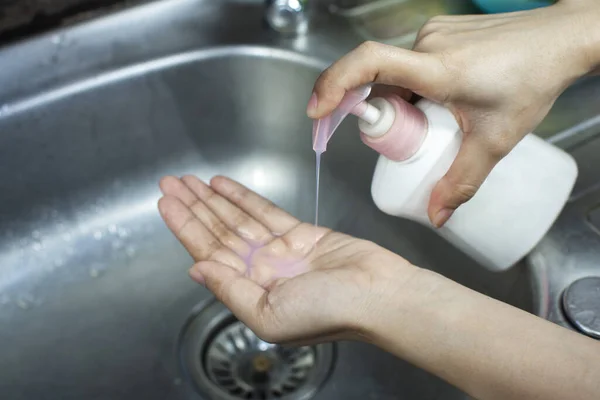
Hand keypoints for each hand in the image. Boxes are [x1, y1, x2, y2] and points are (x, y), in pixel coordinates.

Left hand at [157, 175, 417, 343]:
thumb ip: (230, 290)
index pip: (207, 254)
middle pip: (218, 233)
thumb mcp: (267, 313)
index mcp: (248, 292)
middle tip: (169, 183)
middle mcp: (259, 270)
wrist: (378, 295)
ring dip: (212, 199)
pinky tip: (223, 185)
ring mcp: (280, 250)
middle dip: (193, 207)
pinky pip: (265, 211)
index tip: (165, 203)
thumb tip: (195, 270)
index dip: (184, 228)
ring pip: (237, 219)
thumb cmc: (327, 312)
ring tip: (189, 180)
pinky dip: (244, 197)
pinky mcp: (301, 233)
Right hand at [307, 0, 599, 226]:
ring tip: (439, 120)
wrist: (559, 40)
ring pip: (395, 75)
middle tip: (408, 141)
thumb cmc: (532, 79)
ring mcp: (432, 34)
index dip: (335, 84)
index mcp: (438, 70)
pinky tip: (446, 99)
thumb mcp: (494, 141)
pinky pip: (408, 64)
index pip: (370, 63)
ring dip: (402, 104)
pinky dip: (414, 88)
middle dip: (383, 118)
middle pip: (379, 83)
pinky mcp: (437, 32)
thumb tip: (436, 214)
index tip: (317, 110)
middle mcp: (427, 45)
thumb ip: (462, 181)